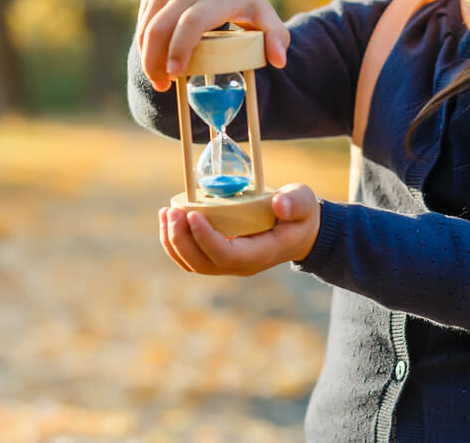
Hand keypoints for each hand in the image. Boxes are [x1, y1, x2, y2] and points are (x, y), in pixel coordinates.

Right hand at [135, 0, 289, 91]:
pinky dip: (144, 44)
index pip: (191, 23)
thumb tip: (279, 63)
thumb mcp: (261, 8)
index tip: (177, 73)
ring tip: (158, 79)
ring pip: (146, 27)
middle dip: (155, 61)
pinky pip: (142, 22)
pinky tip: (153, 60)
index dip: (180, 48)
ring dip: (146, 57)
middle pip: (160, 28)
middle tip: (164, 85)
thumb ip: (275, 35)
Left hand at [157, 184, 321, 275]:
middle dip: (182, 239)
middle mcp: (240, 266)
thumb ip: (295, 203)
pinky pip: (190, 257)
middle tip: (171, 211)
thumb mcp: (304, 204)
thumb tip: (279, 204)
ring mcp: (227, 264)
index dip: (206, 238)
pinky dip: (175, 241)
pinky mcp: (217, 256)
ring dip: (173, 241)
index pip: (226, 255)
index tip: (192, 213)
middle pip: (203, 263)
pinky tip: (169, 219)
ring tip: (165, 213)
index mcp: (259, 255)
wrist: (299, 231)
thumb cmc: (299, 215)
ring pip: (192, 264)